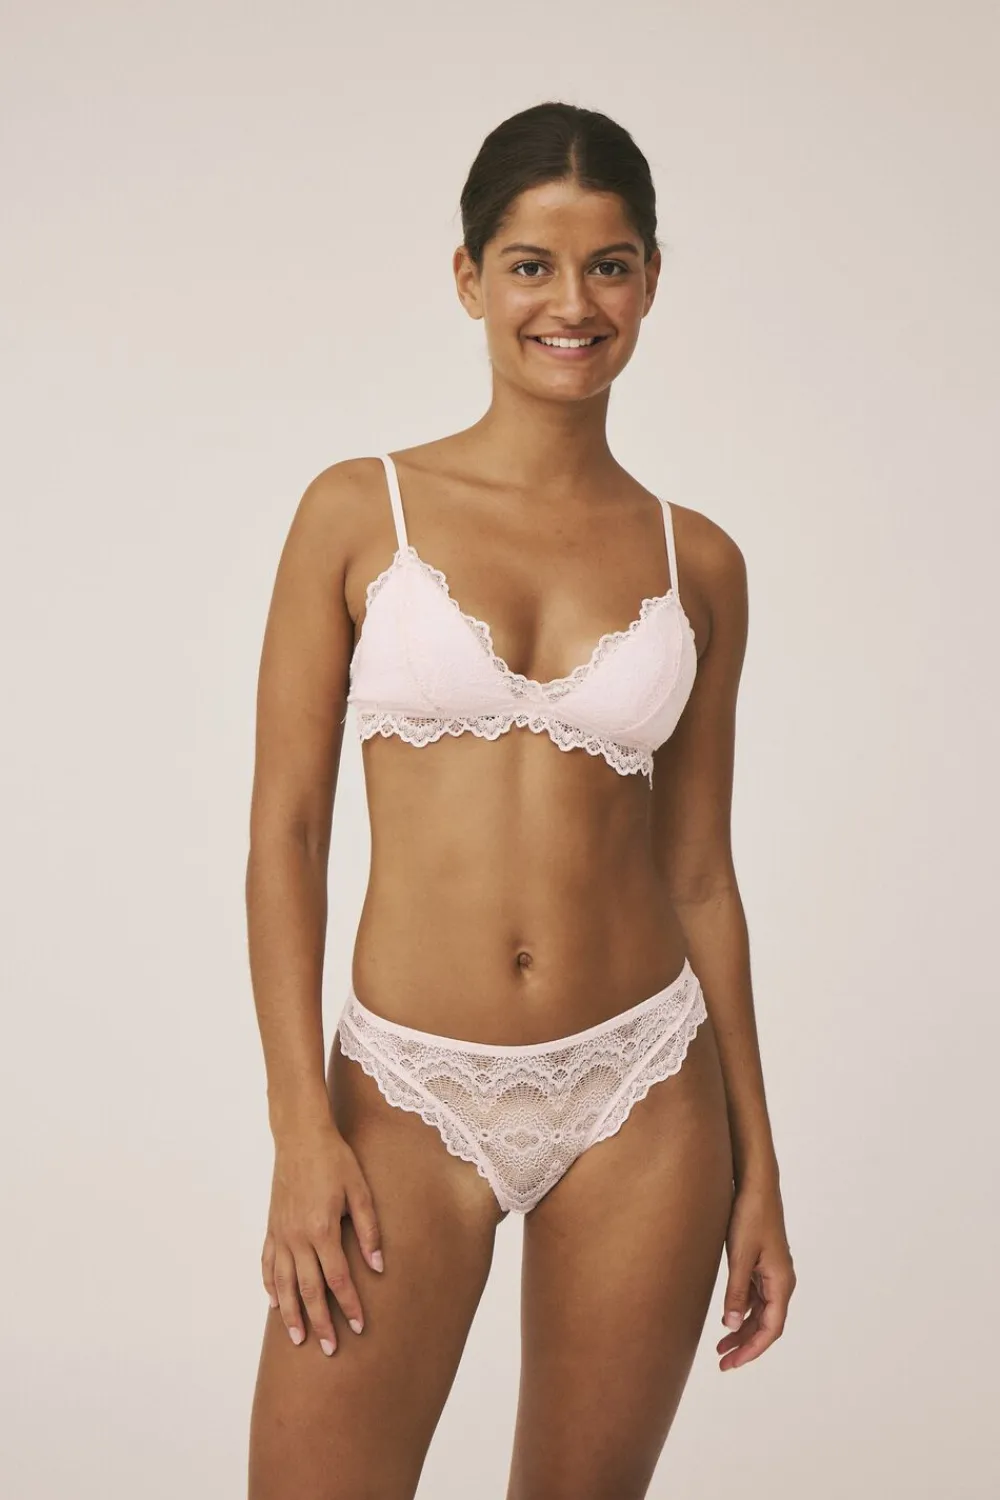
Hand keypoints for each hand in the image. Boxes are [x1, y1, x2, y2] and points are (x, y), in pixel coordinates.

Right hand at [261, 1123, 383, 1354]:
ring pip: (284, 1284)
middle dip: (320, 1322)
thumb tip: (378, 1266)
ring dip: (291, 1314)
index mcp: (322, 1229)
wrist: (300, 1136)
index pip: (338, 1279)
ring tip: (298, 1339)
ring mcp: (281, 1233)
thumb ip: (369, 1229)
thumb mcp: (360, 1190)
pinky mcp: (272, 1226)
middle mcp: (297, 1237)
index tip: (359, 1328)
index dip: (349, 1305)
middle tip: (329, 1350)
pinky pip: (268, 1264)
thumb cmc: (335, 1159)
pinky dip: (270, 1286)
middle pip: (309, 1290)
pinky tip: (274, 1303)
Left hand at [716, 1174, 795, 1370]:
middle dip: (745, 1345)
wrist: (756, 1184)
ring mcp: (773, 1272)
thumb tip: (730, 1326)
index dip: (752, 1349)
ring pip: (760, 1311)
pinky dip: (742, 1310)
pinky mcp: (763, 1263)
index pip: (771, 1328)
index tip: (732, 1364)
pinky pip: (755, 1296)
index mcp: (781, 1282)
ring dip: (742, 1329)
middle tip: (722, 1362)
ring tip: (720, 1347)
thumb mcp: (739, 1256)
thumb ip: (735, 1292)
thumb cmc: (750, 1216)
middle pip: (766, 1323)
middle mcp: (781, 1280)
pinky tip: (726, 1318)